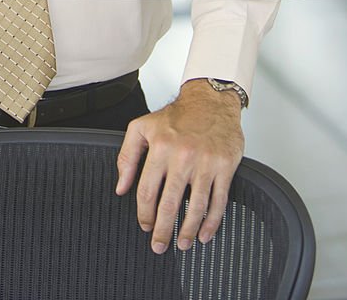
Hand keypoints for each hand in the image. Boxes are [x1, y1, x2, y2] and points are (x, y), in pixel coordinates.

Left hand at [115, 79, 243, 252]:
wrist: (211, 101)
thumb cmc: (177, 117)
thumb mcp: (142, 127)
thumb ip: (127, 156)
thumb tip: (121, 187)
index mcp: (160, 147)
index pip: (147, 190)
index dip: (144, 213)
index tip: (145, 225)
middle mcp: (183, 156)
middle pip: (169, 204)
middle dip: (163, 230)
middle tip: (159, 245)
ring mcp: (206, 163)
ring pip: (196, 207)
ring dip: (188, 231)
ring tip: (183, 244)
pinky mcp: (225, 167)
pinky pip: (219, 201)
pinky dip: (212, 222)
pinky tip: (205, 233)